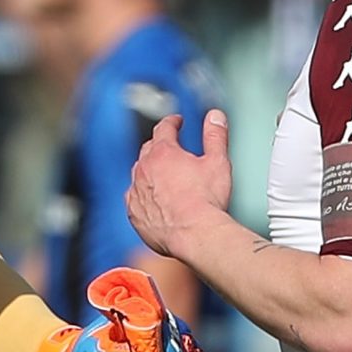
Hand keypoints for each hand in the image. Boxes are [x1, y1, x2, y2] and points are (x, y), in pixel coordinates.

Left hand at [126, 111, 233, 259]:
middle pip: (148, 149)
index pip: (164, 129)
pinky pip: (134, 197)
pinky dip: (142, 193)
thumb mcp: (218, 162)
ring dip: (149, 169)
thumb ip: (215, 136)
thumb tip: (215, 116)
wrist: (194, 235)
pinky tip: (151, 198)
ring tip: (162, 173)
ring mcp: (136, 191)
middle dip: (160, 145)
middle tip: (171, 146)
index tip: (177, 122)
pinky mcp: (134, 213)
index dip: (172, 123)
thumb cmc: (207, 201)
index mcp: (163, 153)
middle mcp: (144, 169)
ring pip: (138, 173)